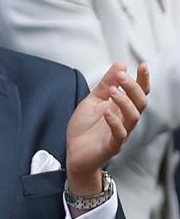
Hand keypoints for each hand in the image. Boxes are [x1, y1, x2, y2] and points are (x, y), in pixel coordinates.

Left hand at [66, 62, 149, 194]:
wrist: (74, 154)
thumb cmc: (84, 129)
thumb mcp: (92, 101)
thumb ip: (105, 84)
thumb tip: (120, 64)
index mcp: (121, 108)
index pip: (139, 92)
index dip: (143, 79)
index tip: (142, 65)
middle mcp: (124, 120)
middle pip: (140, 102)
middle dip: (133, 87)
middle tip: (122, 77)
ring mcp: (120, 134)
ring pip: (133, 117)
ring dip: (125, 102)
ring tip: (113, 92)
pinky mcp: (111, 147)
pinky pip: (120, 135)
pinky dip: (115, 123)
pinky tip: (106, 113)